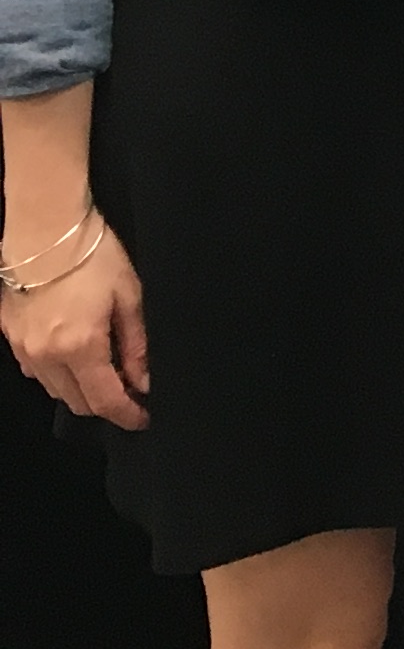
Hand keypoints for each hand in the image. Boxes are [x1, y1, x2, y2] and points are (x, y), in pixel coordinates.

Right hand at [2, 202, 149, 428]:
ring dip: (81, 390)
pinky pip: (36, 370)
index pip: (105, 401)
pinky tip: (77, 356)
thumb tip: (144, 380)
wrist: (45, 230)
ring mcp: (23, 348)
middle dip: (106, 405)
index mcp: (79, 347)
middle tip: (131, 392)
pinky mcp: (10, 336)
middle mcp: (46, 356)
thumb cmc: (93, 257)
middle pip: (77, 402)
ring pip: (55, 390)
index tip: (144, 418)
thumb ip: (136, 345)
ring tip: (107, 373)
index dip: (128, 415)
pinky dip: (59, 374)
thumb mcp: (129, 298)